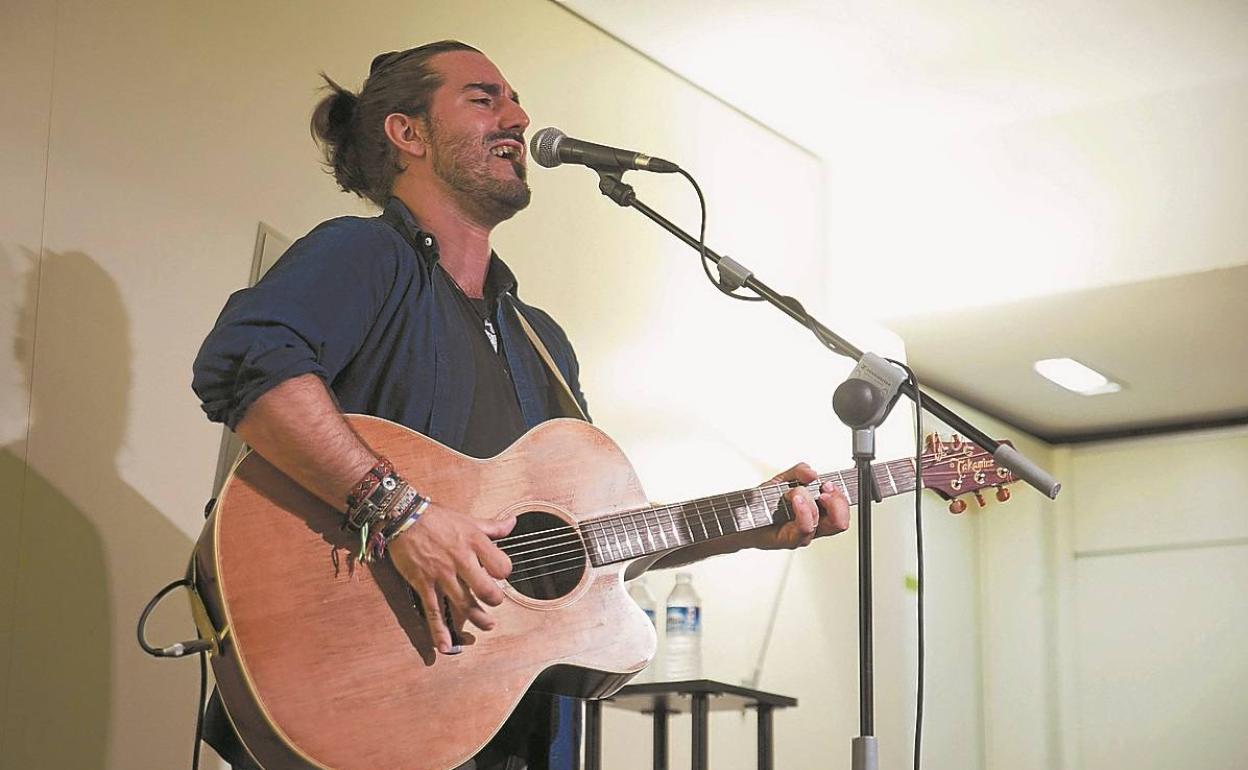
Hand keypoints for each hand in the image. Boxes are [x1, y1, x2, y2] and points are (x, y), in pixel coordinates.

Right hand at [387, 503, 514, 653]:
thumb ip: (492, 526)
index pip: (501, 566)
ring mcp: (441, 574)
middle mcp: (461, 559)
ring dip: (477, 618)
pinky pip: (433, 610)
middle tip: (495, 603)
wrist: (403, 516)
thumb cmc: (436, 517)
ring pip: (464, 603)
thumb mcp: (468, 519)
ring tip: (487, 625)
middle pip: (485, 589)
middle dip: (494, 600)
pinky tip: (445, 646)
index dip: (504, 572)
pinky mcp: (423, 583)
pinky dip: (439, 631)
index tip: (499, 575)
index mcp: (475, 542)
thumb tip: (512, 522)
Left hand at [751, 462, 849, 549]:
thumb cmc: (765, 502)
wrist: (743, 518)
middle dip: (836, 502)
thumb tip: (812, 473)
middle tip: (825, 489)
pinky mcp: (790, 540)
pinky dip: (802, 511)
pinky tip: (795, 500)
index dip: (841, 495)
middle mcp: (814, 524)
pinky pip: (804, 528)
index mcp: (818, 510)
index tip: (830, 483)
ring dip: (810, 502)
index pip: (842, 508)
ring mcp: (803, 533)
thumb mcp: (783, 479)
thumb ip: (799, 472)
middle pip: (840, 521)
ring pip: (820, 521)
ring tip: (797, 493)